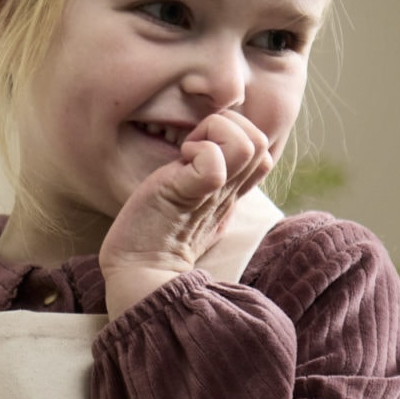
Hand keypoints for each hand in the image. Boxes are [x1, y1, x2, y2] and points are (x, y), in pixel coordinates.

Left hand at [99, 109, 272, 315]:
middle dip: (226, 127)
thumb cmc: (154, 235)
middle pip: (261, 140)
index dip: (235, 133)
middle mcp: (230, 190)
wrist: (138, 271)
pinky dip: (197, 152)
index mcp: (231, 191)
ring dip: (214, 135)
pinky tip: (176, 167)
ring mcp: (214, 192)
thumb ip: (207, 178)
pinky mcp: (189, 194)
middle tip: (192, 149)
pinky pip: (214, 163)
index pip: (261, 149)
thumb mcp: (192, 200)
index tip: (199, 149)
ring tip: (186, 156)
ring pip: (249, 143)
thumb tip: (212, 154)